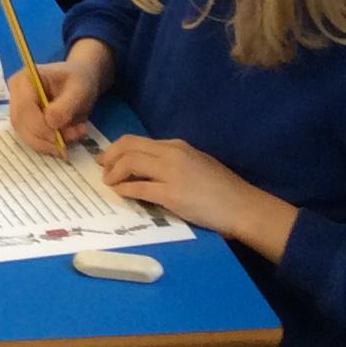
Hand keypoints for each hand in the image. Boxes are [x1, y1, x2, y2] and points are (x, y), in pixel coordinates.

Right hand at [6, 37, 112, 157]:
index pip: (24, 107)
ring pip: (25, 134)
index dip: (39, 126)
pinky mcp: (25, 121)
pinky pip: (32, 138)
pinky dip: (49, 144)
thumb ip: (65, 106)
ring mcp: (18, 108)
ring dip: (48, 143)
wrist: (81, 80)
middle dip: (44, 138)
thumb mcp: (79, 90)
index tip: (59, 138)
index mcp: (25, 79)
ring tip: (73, 136)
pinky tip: (67, 139)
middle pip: (20, 123)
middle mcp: (16, 93)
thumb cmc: (79, 80)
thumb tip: (51, 123)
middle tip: (69, 142)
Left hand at [97, 133, 274, 240]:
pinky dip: (125, 190)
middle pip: (128, 147)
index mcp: (177, 146)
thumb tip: (146, 167)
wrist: (243, 206)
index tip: (106, 158)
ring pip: (130, 163)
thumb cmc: (222, 188)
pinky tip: (120, 194)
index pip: (137, 140)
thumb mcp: (196, 163)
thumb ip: (172, 161)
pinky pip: (139, 188)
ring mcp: (172, 173)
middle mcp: (172, 154)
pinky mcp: (173, 195)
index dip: (116, 148)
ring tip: (110, 183)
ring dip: (114, 173)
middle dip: (109, 157)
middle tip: (102, 169)